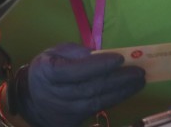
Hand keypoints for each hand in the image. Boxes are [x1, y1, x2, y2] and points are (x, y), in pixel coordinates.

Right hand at [7, 42, 144, 126]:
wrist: (32, 99)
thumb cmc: (46, 70)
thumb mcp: (53, 53)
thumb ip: (75, 52)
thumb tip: (100, 54)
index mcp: (48, 72)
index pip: (77, 70)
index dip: (99, 65)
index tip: (120, 58)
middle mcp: (56, 94)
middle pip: (91, 88)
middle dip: (118, 80)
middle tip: (139, 71)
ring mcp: (65, 111)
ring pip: (98, 102)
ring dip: (122, 92)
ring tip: (139, 82)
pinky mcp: (73, 121)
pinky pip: (98, 109)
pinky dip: (114, 99)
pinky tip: (127, 91)